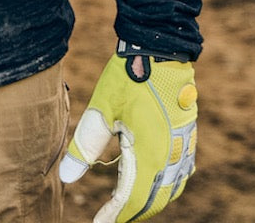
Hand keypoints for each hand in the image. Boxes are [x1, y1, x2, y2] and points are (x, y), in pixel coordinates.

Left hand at [59, 49, 196, 222]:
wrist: (160, 48)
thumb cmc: (128, 77)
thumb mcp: (101, 110)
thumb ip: (84, 146)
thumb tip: (65, 178)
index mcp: (150, 154)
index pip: (131, 200)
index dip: (115, 215)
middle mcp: (172, 157)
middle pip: (153, 201)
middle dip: (131, 212)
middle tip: (109, 217)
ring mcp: (184, 147)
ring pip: (170, 190)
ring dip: (150, 201)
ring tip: (126, 204)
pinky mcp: (188, 136)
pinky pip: (180, 174)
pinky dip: (164, 186)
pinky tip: (152, 182)